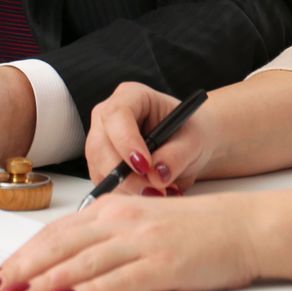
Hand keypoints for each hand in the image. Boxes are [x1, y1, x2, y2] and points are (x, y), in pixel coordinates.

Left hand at [0, 191, 260, 290]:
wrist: (243, 228)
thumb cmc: (192, 230)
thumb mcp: (141, 225)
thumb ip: (104, 238)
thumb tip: (62, 263)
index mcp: (112, 209)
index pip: (54, 232)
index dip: (21, 253)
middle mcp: (121, 220)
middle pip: (59, 245)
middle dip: (21, 268)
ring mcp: (142, 242)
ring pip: (81, 262)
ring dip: (43, 281)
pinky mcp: (163, 265)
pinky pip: (118, 280)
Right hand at [84, 82, 222, 195]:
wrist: (188, 147)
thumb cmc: (189, 134)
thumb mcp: (193, 141)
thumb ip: (176, 155)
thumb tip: (158, 175)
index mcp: (131, 96)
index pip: (117, 115)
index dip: (126, 141)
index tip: (144, 165)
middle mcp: (108, 116)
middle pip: (100, 145)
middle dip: (125, 174)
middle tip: (154, 191)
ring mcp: (101, 140)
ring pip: (99, 167)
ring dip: (127, 187)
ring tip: (159, 192)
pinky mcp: (101, 164)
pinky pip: (103, 183)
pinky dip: (124, 194)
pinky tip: (148, 193)